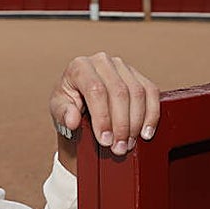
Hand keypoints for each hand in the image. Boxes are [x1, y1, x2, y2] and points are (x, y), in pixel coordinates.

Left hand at [49, 52, 160, 167]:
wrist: (81, 98)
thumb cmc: (68, 103)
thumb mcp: (58, 109)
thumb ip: (63, 113)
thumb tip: (72, 120)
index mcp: (80, 66)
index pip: (96, 90)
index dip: (103, 117)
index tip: (105, 140)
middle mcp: (102, 61)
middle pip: (119, 92)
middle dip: (121, 125)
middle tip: (118, 147)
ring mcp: (122, 66)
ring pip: (137, 93)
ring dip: (136, 123)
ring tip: (128, 143)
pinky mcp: (137, 74)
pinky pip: (151, 92)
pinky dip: (152, 114)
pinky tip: (146, 132)